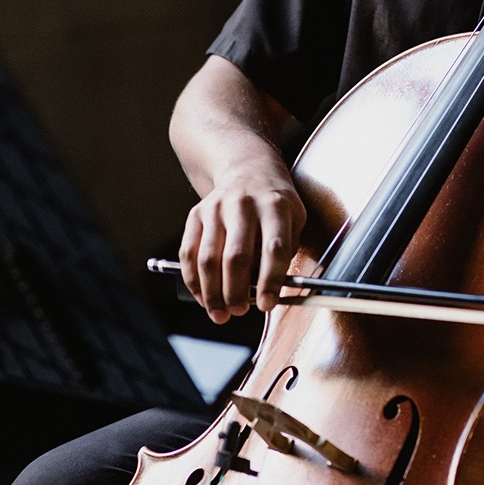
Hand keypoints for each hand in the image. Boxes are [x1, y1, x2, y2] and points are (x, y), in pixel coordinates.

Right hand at [179, 171, 306, 323]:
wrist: (249, 171)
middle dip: (236, 292)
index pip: (274, 248)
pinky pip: (189, 254)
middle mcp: (243, 205)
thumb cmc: (275, 205)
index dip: (270, 281)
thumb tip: (267, 293)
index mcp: (275, 207)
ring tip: (220, 313)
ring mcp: (216, 208)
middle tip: (239, 311)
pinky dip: (194, 281)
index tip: (266, 305)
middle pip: (236, 257)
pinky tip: (203, 297)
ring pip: (208, 259)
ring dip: (213, 293)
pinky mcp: (196, 215)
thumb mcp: (294, 220)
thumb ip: (284, 253)